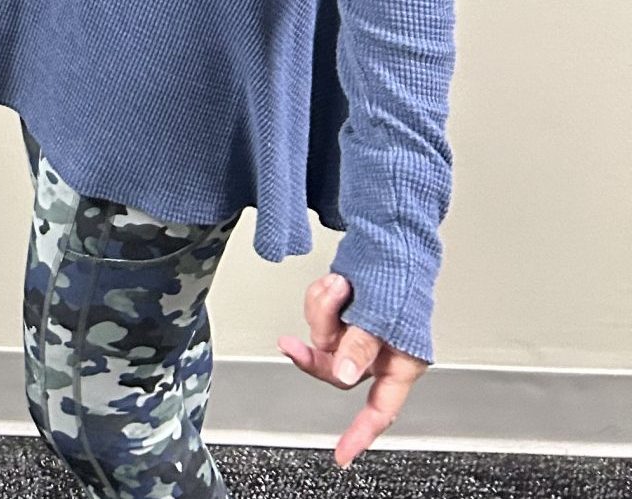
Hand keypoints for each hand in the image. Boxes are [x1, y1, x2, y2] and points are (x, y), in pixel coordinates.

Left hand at [278, 271, 427, 467]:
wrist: (392, 235)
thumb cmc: (402, 277)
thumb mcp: (384, 317)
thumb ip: (361, 348)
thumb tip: (343, 374)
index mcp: (400, 364)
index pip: (379, 410)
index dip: (360, 434)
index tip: (341, 455)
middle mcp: (377, 353)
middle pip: (334, 370)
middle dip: (313, 353)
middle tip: (289, 345)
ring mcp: (356, 332)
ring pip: (322, 337)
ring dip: (325, 309)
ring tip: (342, 285)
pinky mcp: (341, 312)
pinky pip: (318, 313)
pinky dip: (323, 296)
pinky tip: (339, 280)